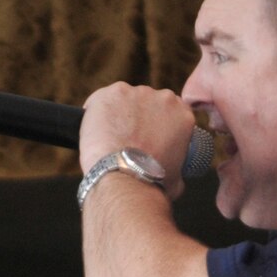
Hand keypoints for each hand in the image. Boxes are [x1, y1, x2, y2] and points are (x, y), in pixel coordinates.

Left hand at [78, 82, 192, 200]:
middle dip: (137, 118)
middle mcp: (163, 98)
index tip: (146, 136)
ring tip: (108, 138)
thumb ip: (178, 168)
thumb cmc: (150, 183)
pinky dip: (95, 112)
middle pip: (146, 103)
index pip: (169, 112)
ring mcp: (137, 93)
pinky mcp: (112, 93)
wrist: (124, 178)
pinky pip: (100, 99)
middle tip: (125, 140)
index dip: (155, 124)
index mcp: (182, 115)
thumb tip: (175, 176)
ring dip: (117, 115)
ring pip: (123, 101)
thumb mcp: (176, 179)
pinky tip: (94, 129)